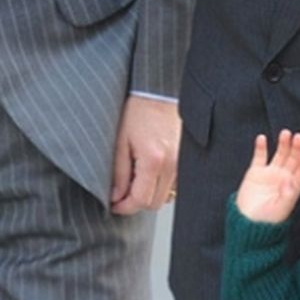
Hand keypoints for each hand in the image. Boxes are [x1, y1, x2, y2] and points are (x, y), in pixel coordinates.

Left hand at [110, 95, 180, 214]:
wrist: (157, 92)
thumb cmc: (138, 111)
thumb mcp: (120, 141)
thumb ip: (118, 172)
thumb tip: (115, 196)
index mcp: (154, 160)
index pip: (141, 200)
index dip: (124, 207)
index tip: (114, 205)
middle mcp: (172, 164)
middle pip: (154, 203)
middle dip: (136, 202)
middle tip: (121, 192)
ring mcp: (181, 163)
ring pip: (165, 196)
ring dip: (149, 194)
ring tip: (135, 178)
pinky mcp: (185, 159)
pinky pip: (174, 184)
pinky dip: (161, 185)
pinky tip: (149, 172)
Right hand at [235, 130, 299, 223]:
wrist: (248, 224)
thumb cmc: (267, 221)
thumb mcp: (280, 209)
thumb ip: (287, 195)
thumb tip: (291, 182)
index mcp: (293, 188)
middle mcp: (284, 178)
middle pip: (293, 159)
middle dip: (296, 148)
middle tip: (298, 137)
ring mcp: (270, 174)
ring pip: (280, 155)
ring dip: (283, 144)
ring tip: (285, 133)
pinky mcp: (256, 172)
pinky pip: (259, 157)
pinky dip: (261, 147)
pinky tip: (262, 138)